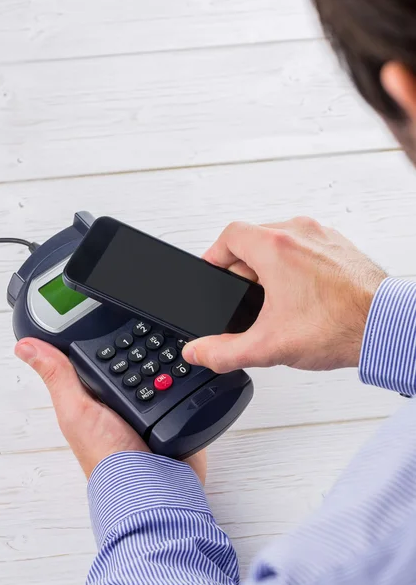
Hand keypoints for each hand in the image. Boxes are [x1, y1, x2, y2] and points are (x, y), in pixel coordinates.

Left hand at [15, 339, 206, 482]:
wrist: (151, 487)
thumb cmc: (109, 457)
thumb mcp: (76, 410)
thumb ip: (58, 376)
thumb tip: (26, 348)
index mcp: (95, 398)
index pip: (99, 358)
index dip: (103, 339)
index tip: (110, 316)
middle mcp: (121, 402)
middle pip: (132, 362)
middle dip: (141, 346)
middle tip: (149, 323)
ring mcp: (150, 409)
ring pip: (159, 373)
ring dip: (167, 361)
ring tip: (172, 342)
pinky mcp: (174, 414)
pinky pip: (180, 388)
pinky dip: (184, 378)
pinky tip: (188, 366)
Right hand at [183, 218, 386, 373]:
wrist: (386, 327)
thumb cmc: (338, 326)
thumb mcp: (268, 345)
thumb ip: (224, 352)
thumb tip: (198, 351)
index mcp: (276, 247)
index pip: (229, 236)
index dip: (214, 254)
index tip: (213, 271)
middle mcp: (299, 232)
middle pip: (254, 239)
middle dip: (242, 266)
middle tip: (243, 295)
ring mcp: (322, 236)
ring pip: (281, 241)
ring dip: (270, 265)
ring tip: (272, 298)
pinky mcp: (340, 246)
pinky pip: (306, 246)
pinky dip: (295, 264)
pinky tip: (300, 294)